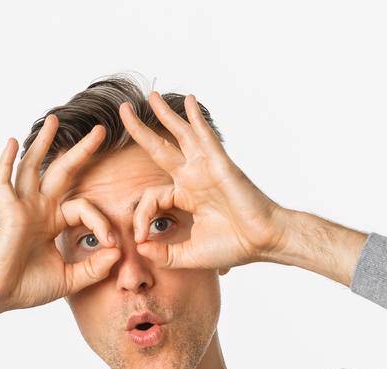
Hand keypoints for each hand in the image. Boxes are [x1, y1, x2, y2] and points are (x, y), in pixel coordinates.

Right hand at [0, 114, 124, 311]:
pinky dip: (6, 162)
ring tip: (54, 119)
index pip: (84, 208)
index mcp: (53, 222)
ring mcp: (22, 207)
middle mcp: (39, 209)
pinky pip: (3, 182)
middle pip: (62, 172)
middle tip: (101, 130)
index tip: (113, 244)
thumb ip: (94, 268)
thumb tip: (118, 252)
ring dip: (43, 143)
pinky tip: (12, 142)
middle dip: (81, 151)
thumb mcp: (70, 279)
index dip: (102, 223)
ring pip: (33, 167)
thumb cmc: (27, 287)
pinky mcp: (8, 212)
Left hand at [117, 91, 288, 270]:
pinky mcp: (220, 165)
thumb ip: (163, 254)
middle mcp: (193, 178)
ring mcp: (206, 168)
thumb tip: (141, 246)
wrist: (263, 242)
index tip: (141, 237)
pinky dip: (197, 118)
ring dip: (165, 114)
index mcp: (185, 196)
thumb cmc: (233, 246)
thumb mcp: (189, 255)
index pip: (150, 197)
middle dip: (140, 129)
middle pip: (160, 148)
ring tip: (151, 95)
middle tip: (123, 109)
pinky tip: (190, 101)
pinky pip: (205, 137)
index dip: (140, 217)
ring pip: (181, 135)